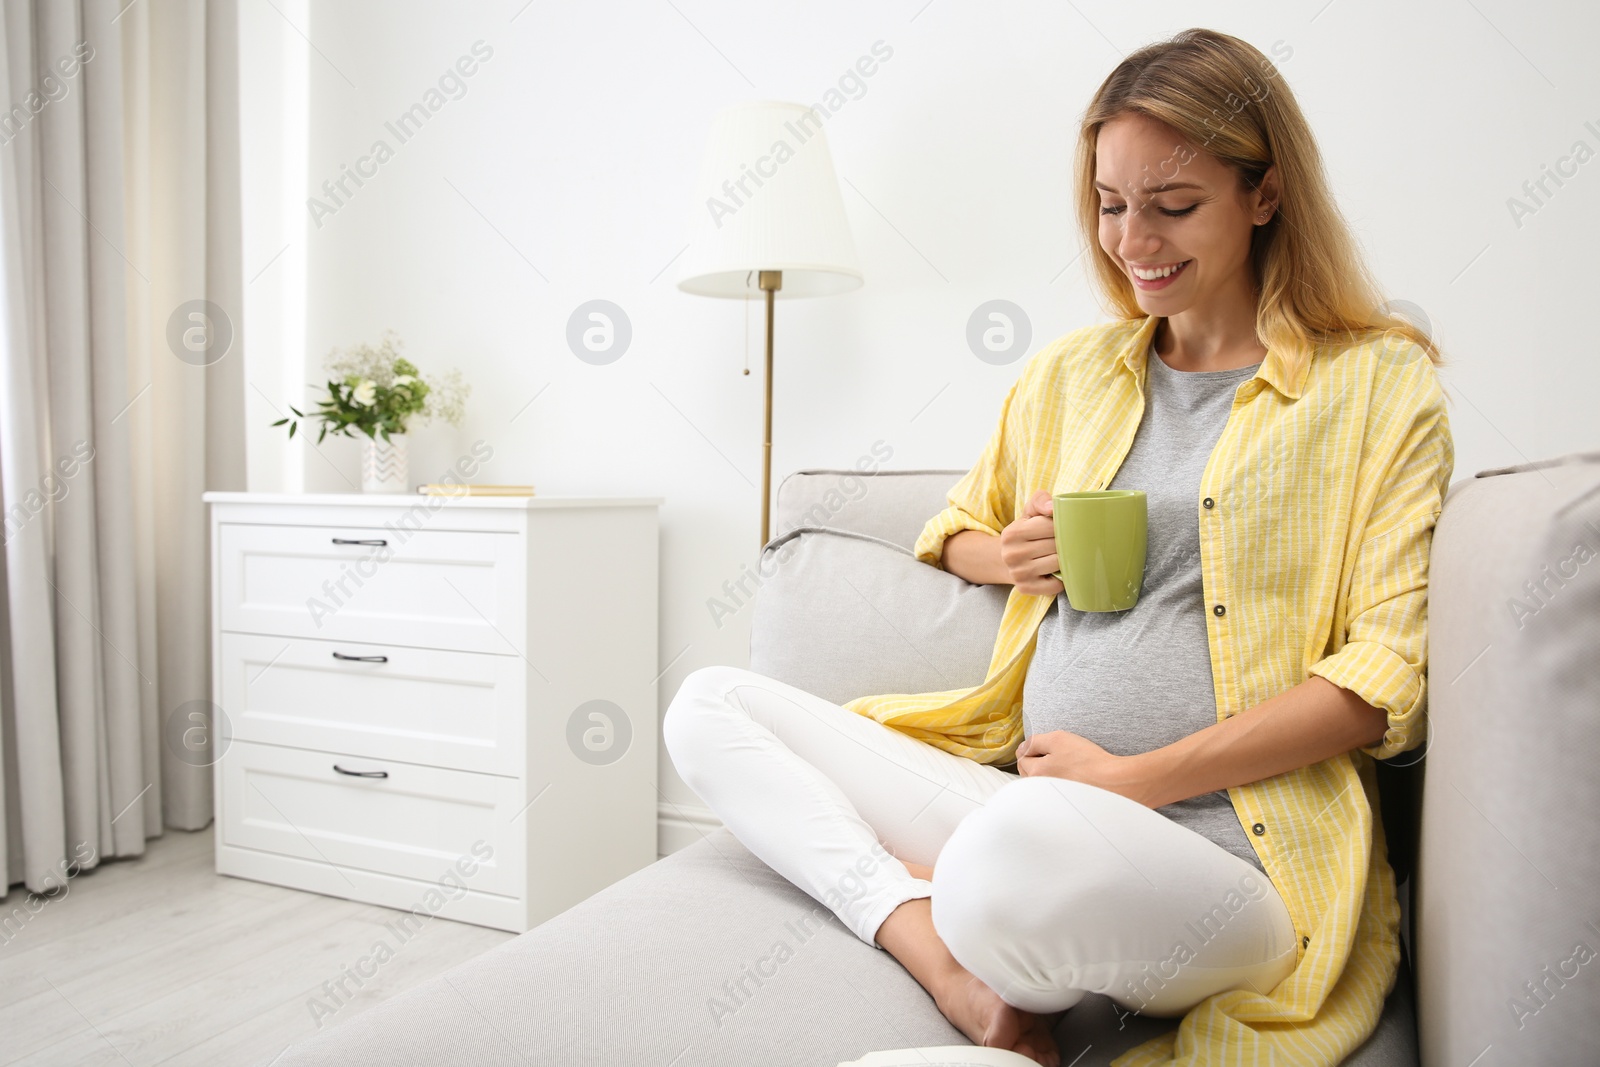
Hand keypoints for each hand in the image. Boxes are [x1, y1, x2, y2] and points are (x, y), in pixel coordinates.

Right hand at [1000, 490, 1064, 596]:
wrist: (1005, 559)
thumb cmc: (1025, 533)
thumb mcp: (1029, 513)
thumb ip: (1040, 501)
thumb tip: (1052, 508)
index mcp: (1012, 533)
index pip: (1051, 526)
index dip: (1061, 526)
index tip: (1060, 528)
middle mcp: (1012, 554)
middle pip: (1056, 546)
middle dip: (1064, 543)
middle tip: (1061, 543)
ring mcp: (1018, 573)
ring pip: (1058, 564)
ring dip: (1063, 560)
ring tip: (1057, 555)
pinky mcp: (1025, 588)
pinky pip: (1055, 585)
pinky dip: (1060, 579)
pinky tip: (1053, 571)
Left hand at [1016, 729, 1148, 804]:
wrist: (1114, 782)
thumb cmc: (1088, 760)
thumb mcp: (1058, 739)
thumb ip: (1035, 741)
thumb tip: (1022, 748)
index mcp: (1037, 773)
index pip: (1021, 758)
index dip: (1032, 748)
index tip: (1046, 746)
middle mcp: (1041, 791)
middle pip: (1028, 774)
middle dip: (1035, 762)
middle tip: (1055, 755)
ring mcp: (1052, 801)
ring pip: (1040, 785)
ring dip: (1046, 776)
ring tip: (1065, 768)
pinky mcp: (1065, 807)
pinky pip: (1052, 795)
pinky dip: (1057, 788)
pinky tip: (1071, 781)